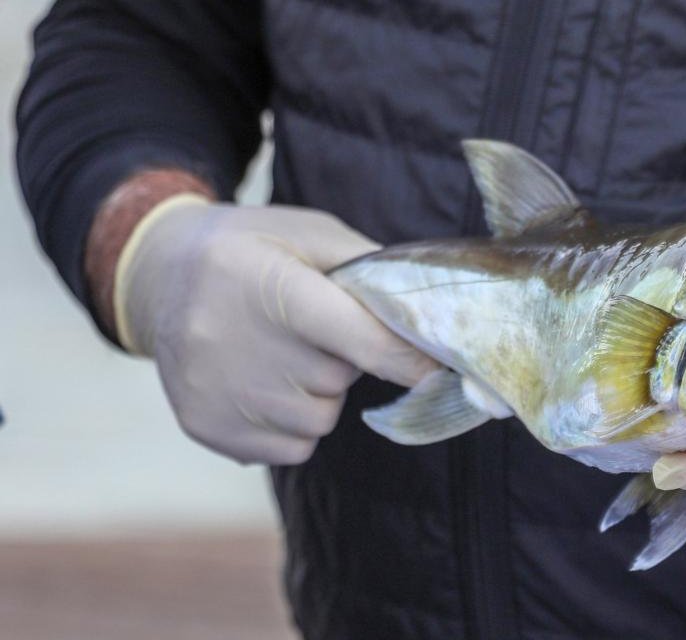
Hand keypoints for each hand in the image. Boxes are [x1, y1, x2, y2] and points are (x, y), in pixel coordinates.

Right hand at [113, 194, 437, 463]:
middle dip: (343, 360)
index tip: (447, 369)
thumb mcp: (309, 233)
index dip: (409, 358)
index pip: (357, 338)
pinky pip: (291, 448)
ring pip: (318, 419)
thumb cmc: (254, 248)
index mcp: (267, 284)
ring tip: (279, 353)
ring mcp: (215, 391)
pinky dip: (291, 423)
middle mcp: (233, 341)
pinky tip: (262, 382)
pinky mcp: (204, 428)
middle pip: (337, 381)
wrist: (158, 276)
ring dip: (317, 393)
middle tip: (310, 329)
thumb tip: (431, 317)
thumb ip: (369, 269)